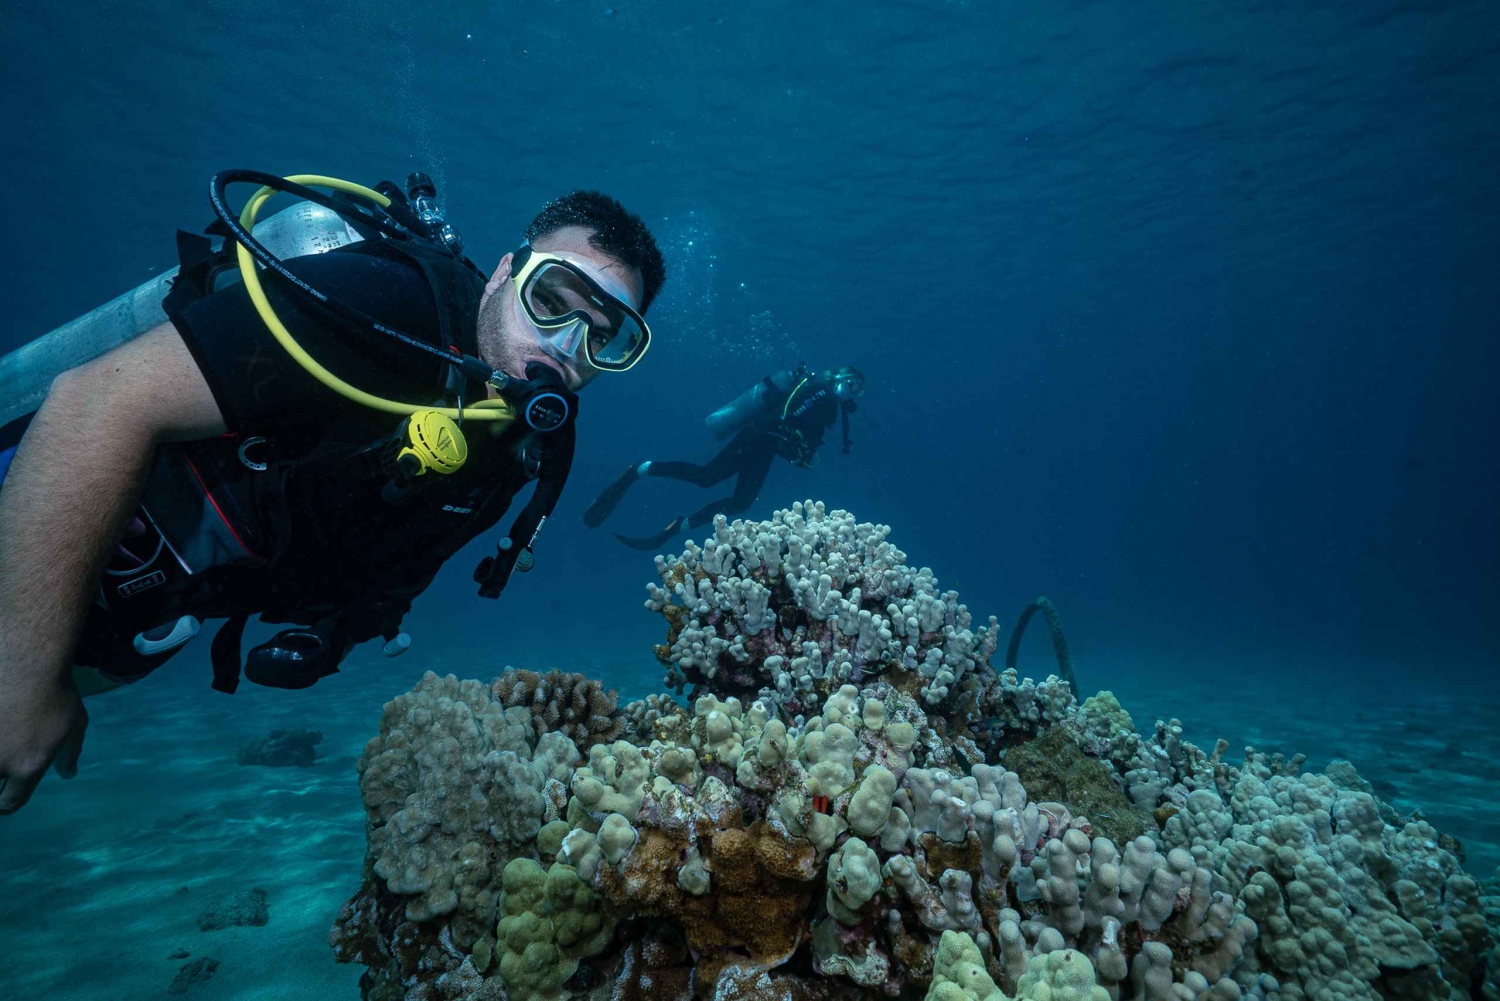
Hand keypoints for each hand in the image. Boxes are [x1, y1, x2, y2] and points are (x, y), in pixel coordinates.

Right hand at [0, 672, 87, 813]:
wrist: (27, 659)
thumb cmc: (56, 690)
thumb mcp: (74, 724)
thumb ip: (70, 753)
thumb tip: (68, 773)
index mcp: (28, 767)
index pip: (11, 802)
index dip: (7, 804)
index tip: (4, 799)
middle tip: (8, 759)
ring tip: (7, 738)